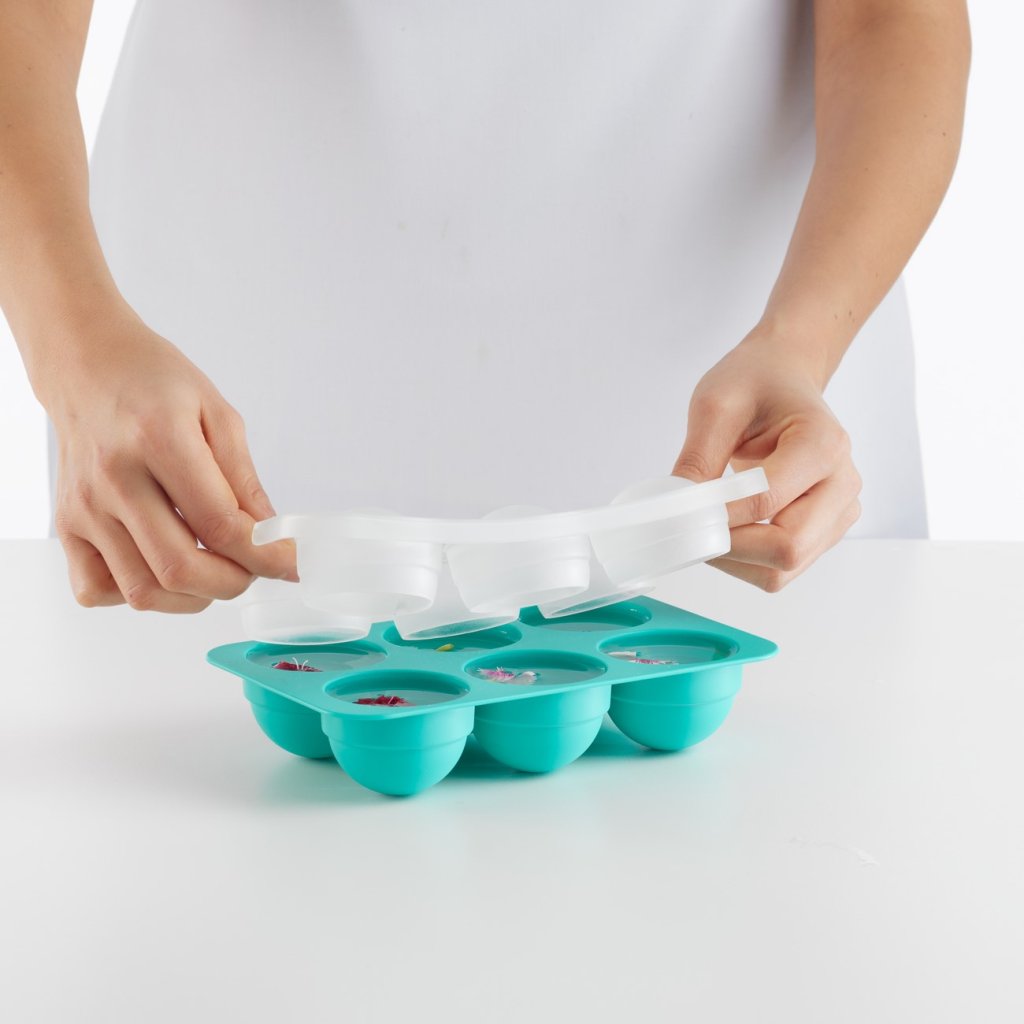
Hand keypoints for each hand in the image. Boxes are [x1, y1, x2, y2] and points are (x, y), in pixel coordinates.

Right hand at [40, 307, 295, 611]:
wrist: (86, 364)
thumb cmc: (154, 382)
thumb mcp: (218, 413)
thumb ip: (244, 479)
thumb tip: (270, 536)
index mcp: (158, 439)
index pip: (218, 523)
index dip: (263, 554)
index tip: (287, 560)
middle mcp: (114, 478)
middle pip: (179, 567)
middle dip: (233, 583)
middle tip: (254, 570)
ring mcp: (83, 507)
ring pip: (142, 590)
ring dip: (192, 597)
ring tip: (216, 572)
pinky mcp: (66, 525)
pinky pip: (96, 590)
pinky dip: (138, 595)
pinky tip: (163, 570)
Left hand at [672, 327, 861, 590]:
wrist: (784, 377)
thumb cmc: (756, 383)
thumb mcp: (715, 405)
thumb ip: (698, 459)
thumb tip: (677, 511)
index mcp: (824, 443)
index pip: (768, 501)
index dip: (718, 516)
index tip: (678, 513)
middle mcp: (842, 482)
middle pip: (788, 548)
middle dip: (729, 546)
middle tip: (688, 526)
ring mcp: (839, 512)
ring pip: (784, 569)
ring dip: (734, 560)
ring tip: (705, 524)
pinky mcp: (826, 532)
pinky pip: (782, 569)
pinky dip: (746, 561)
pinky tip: (726, 529)